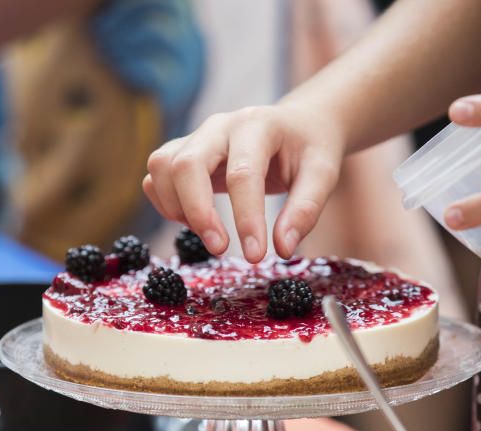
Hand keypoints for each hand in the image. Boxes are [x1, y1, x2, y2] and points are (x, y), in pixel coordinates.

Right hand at [143, 104, 344, 261]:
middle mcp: (220, 126)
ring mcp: (196, 137)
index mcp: (257, 125)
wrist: (299, 123)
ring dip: (177, 209)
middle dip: (199, 214)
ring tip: (209, 234)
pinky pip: (156, 175)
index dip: (246, 219)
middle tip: (220, 249)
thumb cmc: (310, 148)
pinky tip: (195, 221)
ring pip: (162, 167)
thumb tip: (282, 249)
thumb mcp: (324, 174)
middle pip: (187, 165)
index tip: (256, 256)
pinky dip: (166, 204)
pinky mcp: (183, 152)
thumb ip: (305, 210)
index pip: (242, 174)